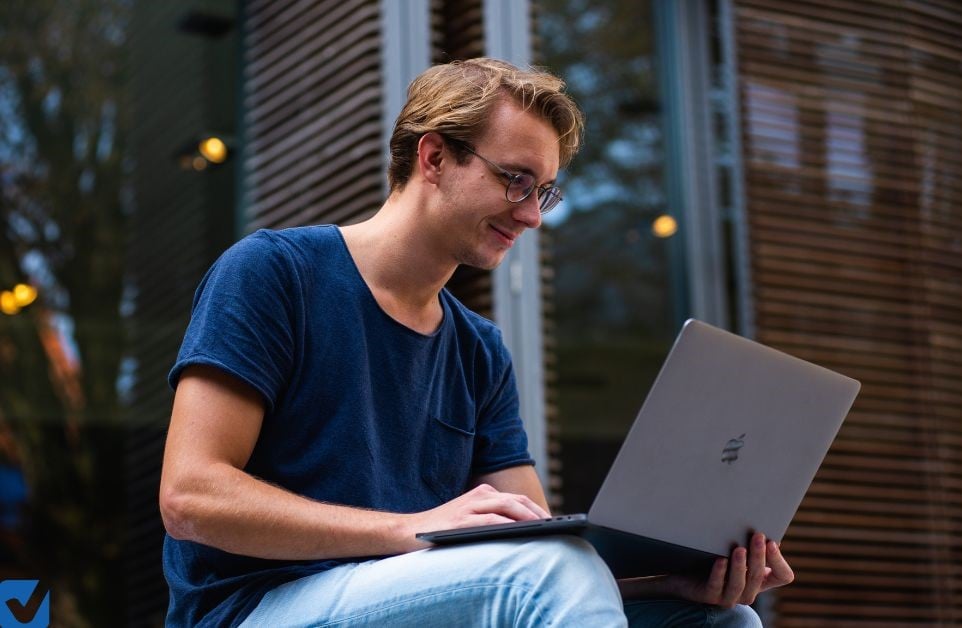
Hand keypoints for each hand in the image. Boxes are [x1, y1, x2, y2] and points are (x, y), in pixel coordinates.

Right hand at [401, 483, 549, 551]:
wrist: (409, 531)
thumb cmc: (443, 529)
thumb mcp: (469, 518)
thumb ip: (491, 518)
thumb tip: (523, 530)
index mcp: (482, 494)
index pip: (516, 499)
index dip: (536, 509)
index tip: (552, 521)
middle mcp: (478, 496)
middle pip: (516, 501)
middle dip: (538, 513)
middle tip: (554, 525)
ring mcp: (469, 507)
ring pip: (507, 506)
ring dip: (527, 517)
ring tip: (543, 527)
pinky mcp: (461, 520)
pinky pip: (489, 520)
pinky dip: (507, 524)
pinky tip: (519, 530)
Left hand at [663, 533, 793, 607]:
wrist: (683, 574)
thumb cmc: (713, 558)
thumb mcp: (735, 549)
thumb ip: (750, 543)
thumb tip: (766, 528)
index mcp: (759, 579)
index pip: (782, 576)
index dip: (779, 560)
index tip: (772, 541)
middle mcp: (748, 591)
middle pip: (758, 577)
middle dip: (759, 556)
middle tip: (758, 536)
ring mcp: (729, 596)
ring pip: (740, 584)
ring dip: (740, 566)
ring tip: (739, 548)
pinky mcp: (709, 596)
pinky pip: (716, 587)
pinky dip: (719, 573)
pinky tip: (720, 560)